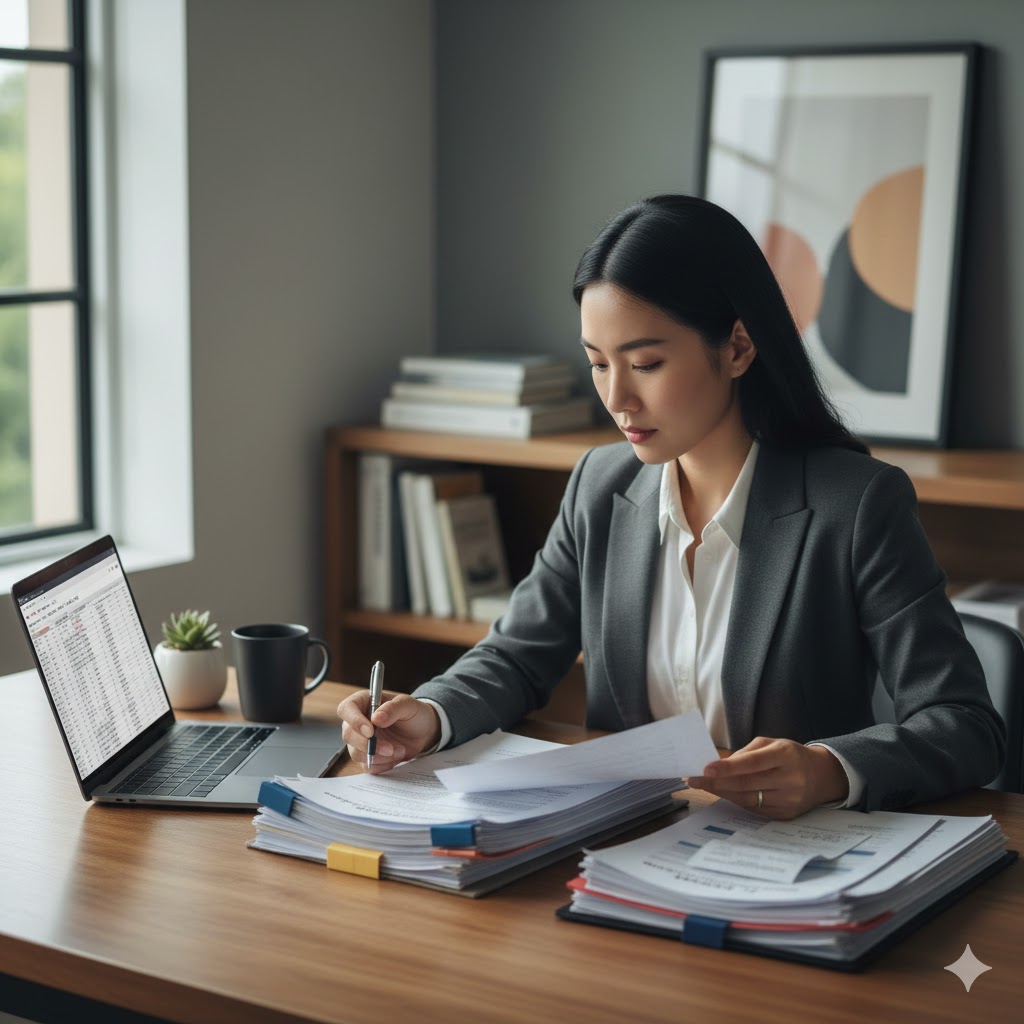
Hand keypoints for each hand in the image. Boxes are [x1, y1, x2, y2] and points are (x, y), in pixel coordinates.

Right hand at [336, 690, 440, 773]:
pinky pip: (368, 766)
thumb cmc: (413, 713)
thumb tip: (375, 718)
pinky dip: (383, 764)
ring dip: (379, 756)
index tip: (370, 731)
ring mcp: (360, 741)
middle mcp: (357, 722)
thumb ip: (392, 708)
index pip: (346, 709)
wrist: (423, 732)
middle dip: (369, 745)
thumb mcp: (408, 705)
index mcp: (363, 702)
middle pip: (348, 735)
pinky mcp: (368, 757)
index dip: (354, 721)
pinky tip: (396, 756)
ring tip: (400, 750)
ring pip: (356, 753)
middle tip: (390, 748)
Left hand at [686, 737, 848, 818]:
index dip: (727, 767)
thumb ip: (747, 753)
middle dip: (716, 782)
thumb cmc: (790, 756)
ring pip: (748, 799)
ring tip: (703, 785)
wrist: (822, 776)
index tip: (706, 768)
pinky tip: (723, 793)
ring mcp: (789, 800)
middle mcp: (789, 779)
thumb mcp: (772, 744)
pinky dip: (736, 800)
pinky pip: (755, 809)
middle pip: (746, 784)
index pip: (752, 763)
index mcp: (785, 755)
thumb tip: (719, 765)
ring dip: (722, 793)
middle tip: (693, 779)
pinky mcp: (786, 814)